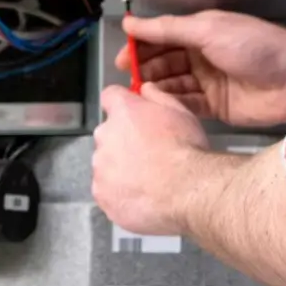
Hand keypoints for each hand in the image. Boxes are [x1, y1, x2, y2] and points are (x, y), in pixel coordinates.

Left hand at [93, 84, 210, 235]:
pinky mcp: (101, 195)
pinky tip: (141, 197)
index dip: (122, 104)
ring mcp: (100, 168)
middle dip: (123, 140)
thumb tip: (144, 89)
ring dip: (120, 168)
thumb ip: (157, 96)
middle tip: (148, 154)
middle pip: (108, 133)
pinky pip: (107, 191)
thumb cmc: (185, 148)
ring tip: (147, 180)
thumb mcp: (181, 112)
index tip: (134, 115)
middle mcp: (104, 136)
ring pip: (106, 163)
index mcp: (123, 112)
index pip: (110, 97)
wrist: (185, 191)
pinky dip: (119, 193)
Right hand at [117, 11, 285, 126]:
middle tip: (128, 79)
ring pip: (174, 86)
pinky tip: (160, 107)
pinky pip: (188, 106)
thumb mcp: (208, 29)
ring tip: (141, 94)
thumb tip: (135, 23)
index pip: (163, 37)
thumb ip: (168, 28)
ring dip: (157, 89)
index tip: (124, 56)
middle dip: (145, 70)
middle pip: (165, 63)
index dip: (141, 46)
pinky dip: (173, 105)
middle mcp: (204, 56)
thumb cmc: (261, 46)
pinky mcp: (218, 107)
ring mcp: (211, 82)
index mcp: (202, 32)